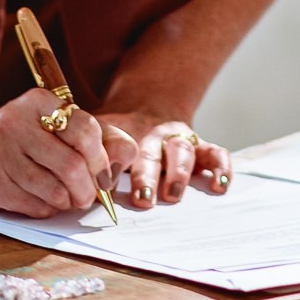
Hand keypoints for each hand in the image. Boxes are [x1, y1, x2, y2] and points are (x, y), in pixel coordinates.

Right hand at [0, 88, 135, 218]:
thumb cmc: (24, 142)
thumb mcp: (58, 129)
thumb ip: (101, 138)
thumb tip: (127, 156)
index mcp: (38, 101)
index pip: (86, 129)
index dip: (102, 159)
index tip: (103, 175)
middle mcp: (14, 120)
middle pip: (72, 165)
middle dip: (88, 189)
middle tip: (88, 197)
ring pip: (54, 190)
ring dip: (67, 202)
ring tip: (65, 198)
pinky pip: (33, 206)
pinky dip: (45, 209)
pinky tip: (39, 199)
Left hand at [101, 111, 232, 207]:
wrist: (146, 102)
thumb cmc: (117, 132)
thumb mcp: (100, 134)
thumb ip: (91, 157)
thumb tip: (78, 189)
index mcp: (126, 134)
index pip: (118, 147)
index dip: (113, 163)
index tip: (106, 182)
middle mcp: (154, 135)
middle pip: (151, 153)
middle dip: (147, 176)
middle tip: (142, 198)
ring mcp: (179, 139)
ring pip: (181, 151)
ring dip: (178, 174)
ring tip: (172, 196)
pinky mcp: (201, 146)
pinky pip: (215, 153)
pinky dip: (221, 167)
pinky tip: (219, 185)